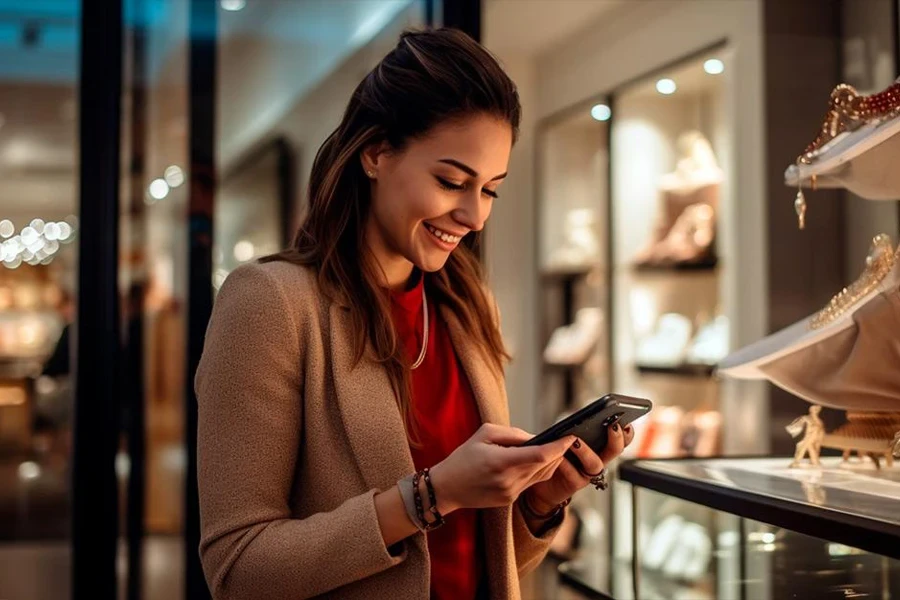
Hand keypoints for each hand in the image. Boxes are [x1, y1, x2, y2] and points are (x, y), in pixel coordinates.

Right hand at [429, 423, 576, 513]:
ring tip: (553, 449)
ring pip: (541, 476)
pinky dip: (537, 471)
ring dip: (550, 462)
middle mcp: (509, 480)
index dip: (558, 446)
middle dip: (557, 452)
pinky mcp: (510, 499)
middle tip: (565, 440)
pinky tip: (536, 461)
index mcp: (501, 462)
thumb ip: (512, 434)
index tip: (570, 437)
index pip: (540, 455)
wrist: (446, 488)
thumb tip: (535, 437)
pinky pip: (531, 483)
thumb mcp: (484, 435)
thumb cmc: (462, 458)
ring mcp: (511, 493)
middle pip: (545, 466)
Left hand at [525, 422, 635, 514]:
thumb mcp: (560, 437)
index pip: (620, 437)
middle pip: (615, 449)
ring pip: (595, 463)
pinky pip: (574, 475)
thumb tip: (572, 422)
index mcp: (598, 444)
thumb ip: (569, 429)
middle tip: (612, 425)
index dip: (626, 430)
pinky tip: (558, 457)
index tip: (624, 418)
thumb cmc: (551, 454)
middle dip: (617, 438)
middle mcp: (597, 458)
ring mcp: (587, 472)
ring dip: (586, 451)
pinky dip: (567, 465)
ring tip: (575, 441)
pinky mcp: (575, 483)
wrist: (539, 482)